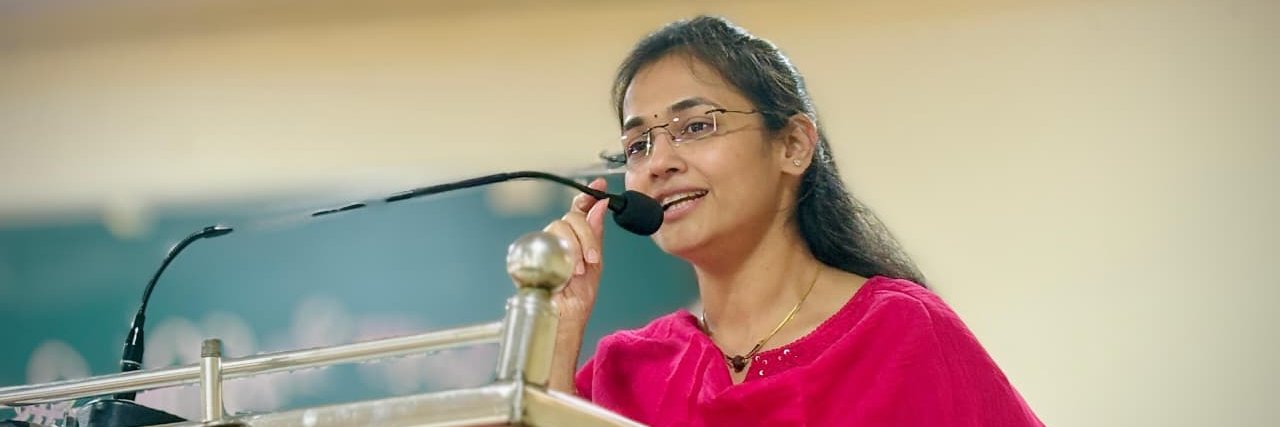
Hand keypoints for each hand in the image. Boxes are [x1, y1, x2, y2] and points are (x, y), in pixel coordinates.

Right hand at [542, 178, 608, 326]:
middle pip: (571, 217)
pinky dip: (556, 255)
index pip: (580, 211)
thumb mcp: (595, 264)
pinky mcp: (527, 256)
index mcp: (576, 239)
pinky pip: (539, 242)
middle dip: (586, 236)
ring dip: (574, 247)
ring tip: (578, 270)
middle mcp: (559, 239)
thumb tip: (600, 206)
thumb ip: (596, 234)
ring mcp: (543, 246)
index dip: (589, 196)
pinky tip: (564, 271)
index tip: (600, 186)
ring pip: (557, 226)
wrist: (564, 319)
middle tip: (592, 258)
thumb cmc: (578, 299)